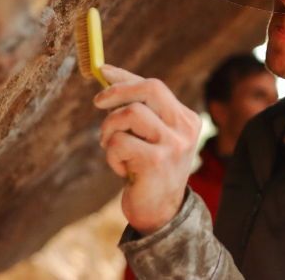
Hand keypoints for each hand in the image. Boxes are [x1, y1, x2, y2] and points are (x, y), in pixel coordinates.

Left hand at [94, 64, 201, 234]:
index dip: (125, 77)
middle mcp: (185, 129)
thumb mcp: (151, 137)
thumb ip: (139, 110)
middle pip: (149, 89)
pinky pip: (120, 142)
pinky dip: (112, 155)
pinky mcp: (156, 161)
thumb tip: (107, 76)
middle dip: (117, 91)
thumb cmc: (150, 171)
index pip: (155, 86)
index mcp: (186, 119)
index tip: (102, 71)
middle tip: (97, 103)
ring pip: (131, 113)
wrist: (161, 213)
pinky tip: (121, 169)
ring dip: (110, 129)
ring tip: (110, 146)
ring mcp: (173, 144)